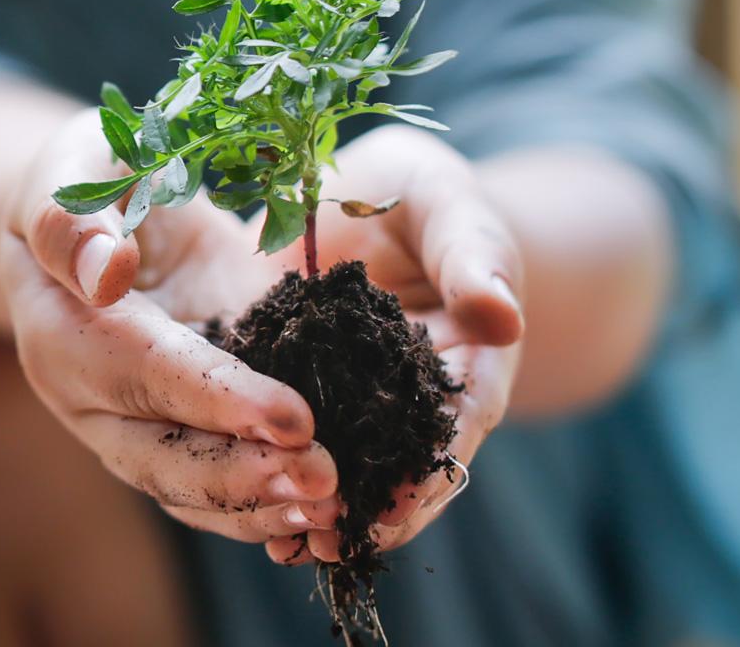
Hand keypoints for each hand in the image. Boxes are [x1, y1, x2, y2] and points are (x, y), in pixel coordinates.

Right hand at [0, 111, 340, 542]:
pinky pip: (219, 481)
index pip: (143, 372)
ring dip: (261, 505)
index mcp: (61, 332)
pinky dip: (267, 502)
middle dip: (244, 477)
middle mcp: (93, 398)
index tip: (292, 418)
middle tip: (325, 483)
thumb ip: (74, 218)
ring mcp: (139, 422)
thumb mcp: (73, 168)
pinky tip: (326, 511)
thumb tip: (105, 271)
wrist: (99, 217)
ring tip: (332, 509)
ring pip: (190, 489)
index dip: (215, 398)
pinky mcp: (186, 424)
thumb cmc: (86, 176)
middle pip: (160, 458)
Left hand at [261, 125, 524, 564]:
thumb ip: (474, 256)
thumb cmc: (426, 195)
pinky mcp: (295, 383)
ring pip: (342, 462)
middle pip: (399, 467)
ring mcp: (351, 398)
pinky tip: (235, 490)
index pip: (456, 428)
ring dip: (314, 503)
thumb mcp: (450, 207)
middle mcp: (409, 397)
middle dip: (366, 511)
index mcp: (466, 363)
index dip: (429, 473)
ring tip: (280, 541)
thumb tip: (504, 316)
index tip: (394, 508)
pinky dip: (268, 463)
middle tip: (324, 544)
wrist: (367, 194)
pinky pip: (285, 431)